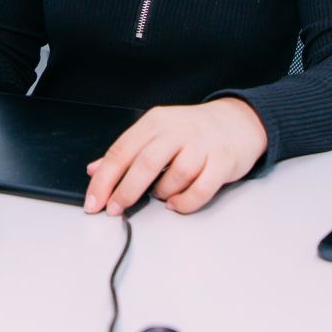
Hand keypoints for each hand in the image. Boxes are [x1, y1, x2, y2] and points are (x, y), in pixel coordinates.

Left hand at [84, 97, 268, 215]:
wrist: (238, 122)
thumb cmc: (193, 131)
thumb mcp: (156, 132)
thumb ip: (126, 152)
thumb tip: (94, 170)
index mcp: (155, 122)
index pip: (121, 151)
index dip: (104, 179)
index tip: (94, 202)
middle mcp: (177, 131)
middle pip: (145, 164)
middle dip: (125, 192)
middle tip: (115, 209)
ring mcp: (202, 145)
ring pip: (174, 176)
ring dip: (161, 194)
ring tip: (160, 195)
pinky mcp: (222, 161)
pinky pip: (200, 189)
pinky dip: (185, 201)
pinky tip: (177, 202)